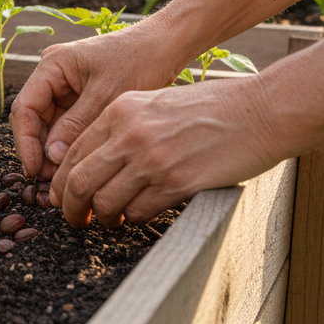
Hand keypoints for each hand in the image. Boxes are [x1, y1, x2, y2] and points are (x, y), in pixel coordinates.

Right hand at [8, 24, 182, 178]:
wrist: (167, 46)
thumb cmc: (139, 59)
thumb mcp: (107, 94)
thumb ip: (76, 125)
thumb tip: (51, 157)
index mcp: (52, 65)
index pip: (25, 108)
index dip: (25, 142)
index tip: (34, 170)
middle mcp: (53, 76)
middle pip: (34, 119)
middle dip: (40, 150)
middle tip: (51, 181)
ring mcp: (66, 88)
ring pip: (50, 126)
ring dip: (54, 151)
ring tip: (64, 177)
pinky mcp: (81, 99)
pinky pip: (67, 126)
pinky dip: (70, 145)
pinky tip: (77, 164)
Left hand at [48, 78, 278, 226]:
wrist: (261, 111)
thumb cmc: (213, 107)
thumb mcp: (156, 102)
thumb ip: (123, 126)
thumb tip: (96, 161)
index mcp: (120, 110)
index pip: (72, 151)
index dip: (61, 180)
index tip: (62, 196)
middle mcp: (129, 134)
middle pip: (78, 180)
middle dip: (70, 207)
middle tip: (74, 220)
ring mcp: (151, 159)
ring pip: (104, 201)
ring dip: (103, 218)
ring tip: (109, 221)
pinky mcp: (176, 183)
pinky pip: (138, 211)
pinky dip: (133, 218)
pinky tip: (138, 215)